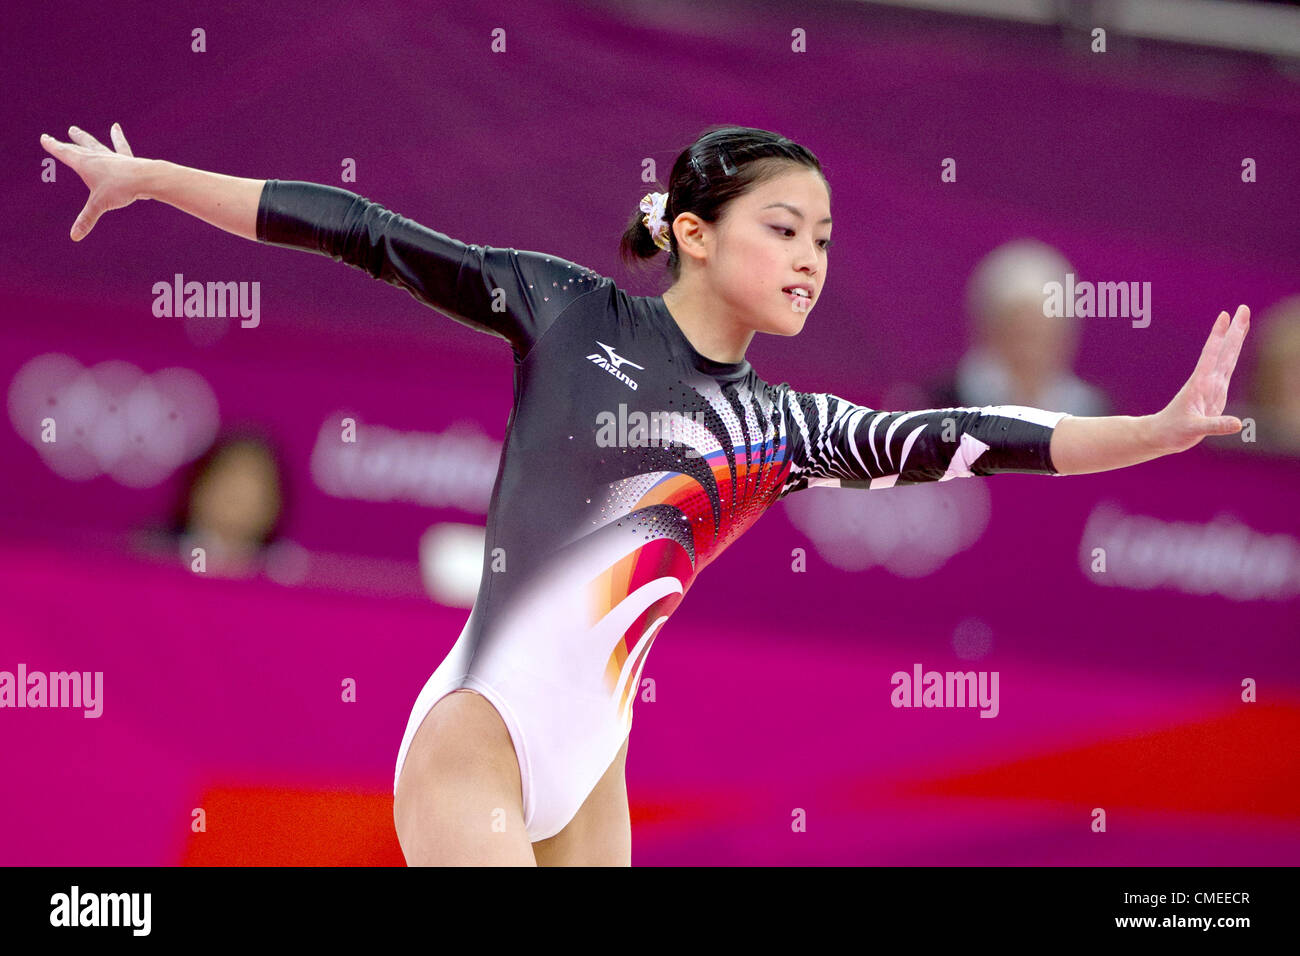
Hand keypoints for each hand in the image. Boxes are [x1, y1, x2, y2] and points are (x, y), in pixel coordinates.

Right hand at [40, 123, 149, 240]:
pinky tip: (115, 127)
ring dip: (83, 138)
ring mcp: (111, 156)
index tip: (44, 138)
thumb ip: (87, 219)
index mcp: (85, 164)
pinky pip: (119, 146)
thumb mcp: (100, 204)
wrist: (145, 178)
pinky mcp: (126, 159)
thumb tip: (74, 236)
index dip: (53, 146)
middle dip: (65, 144)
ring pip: (94, 144)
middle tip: (56, 138)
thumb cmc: (121, 189)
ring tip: (74, 130)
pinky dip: (117, 137)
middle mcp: (96, 156)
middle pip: (77, 149)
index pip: (65, 153)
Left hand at [1150, 305, 1249, 454]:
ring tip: (1242, 320)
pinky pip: (1226, 371)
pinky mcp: (1216, 395)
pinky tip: (1236, 346)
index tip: (1225, 315)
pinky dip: (1232, 357)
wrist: (1163, 435)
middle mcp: (1208, 382)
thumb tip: (1238, 423)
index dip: (1219, 336)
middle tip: (1243, 308)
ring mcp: (1213, 387)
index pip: (1212, 355)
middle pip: (1224, 351)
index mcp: (1200, 385)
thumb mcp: (1194, 430)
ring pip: (1227, 358)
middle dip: (1235, 331)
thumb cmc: (1174, 432)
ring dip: (1235, 339)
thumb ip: (1214, 426)